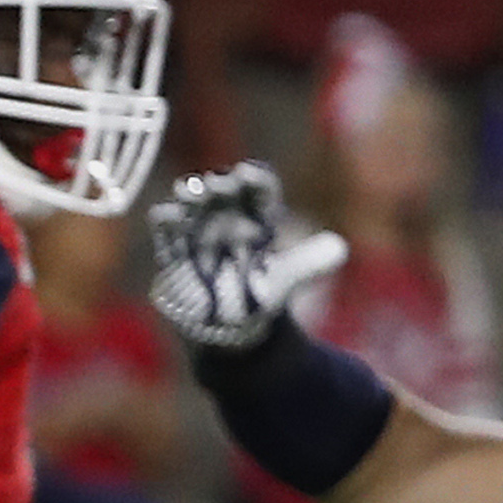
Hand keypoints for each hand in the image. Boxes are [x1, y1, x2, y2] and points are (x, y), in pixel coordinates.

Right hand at [145, 162, 349, 353]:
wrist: (226, 328)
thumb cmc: (260, 299)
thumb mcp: (288, 281)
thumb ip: (311, 263)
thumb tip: (338, 249)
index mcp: (259, 222)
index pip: (259, 194)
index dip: (254, 181)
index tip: (247, 174)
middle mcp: (228, 223)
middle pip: (224, 196)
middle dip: (219, 187)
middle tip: (216, 184)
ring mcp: (200, 237)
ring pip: (194, 210)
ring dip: (189, 198)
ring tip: (187, 190)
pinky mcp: (176, 257)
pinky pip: (169, 238)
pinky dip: (165, 225)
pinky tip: (164, 213)